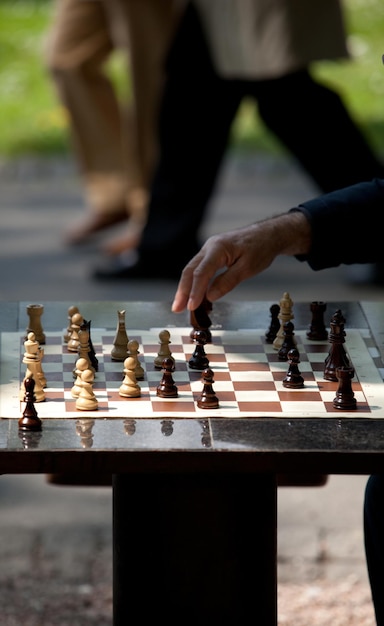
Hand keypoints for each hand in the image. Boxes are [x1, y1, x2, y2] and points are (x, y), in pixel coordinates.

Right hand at [172, 212, 310, 311]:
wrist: (268, 234)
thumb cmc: (260, 248)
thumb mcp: (247, 268)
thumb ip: (228, 281)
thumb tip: (210, 296)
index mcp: (218, 248)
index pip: (201, 273)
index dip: (195, 291)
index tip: (191, 306)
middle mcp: (209, 247)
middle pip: (190, 271)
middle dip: (182, 291)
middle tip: (176, 309)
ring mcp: (209, 250)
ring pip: (192, 270)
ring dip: (186, 288)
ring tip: (180, 305)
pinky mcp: (212, 254)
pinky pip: (200, 269)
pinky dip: (195, 282)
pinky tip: (193, 294)